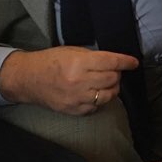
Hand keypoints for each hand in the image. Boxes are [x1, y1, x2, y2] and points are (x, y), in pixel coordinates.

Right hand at [0, 47, 138, 114]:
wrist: (27, 79)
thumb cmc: (50, 61)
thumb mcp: (73, 51)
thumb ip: (94, 57)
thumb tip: (115, 62)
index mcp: (79, 63)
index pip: (111, 63)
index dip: (126, 62)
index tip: (133, 63)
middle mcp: (79, 81)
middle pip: (112, 79)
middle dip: (116, 74)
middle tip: (112, 71)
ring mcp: (76, 98)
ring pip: (108, 95)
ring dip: (111, 88)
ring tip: (105, 82)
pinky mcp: (73, 110)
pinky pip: (96, 107)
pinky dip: (99, 100)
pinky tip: (94, 93)